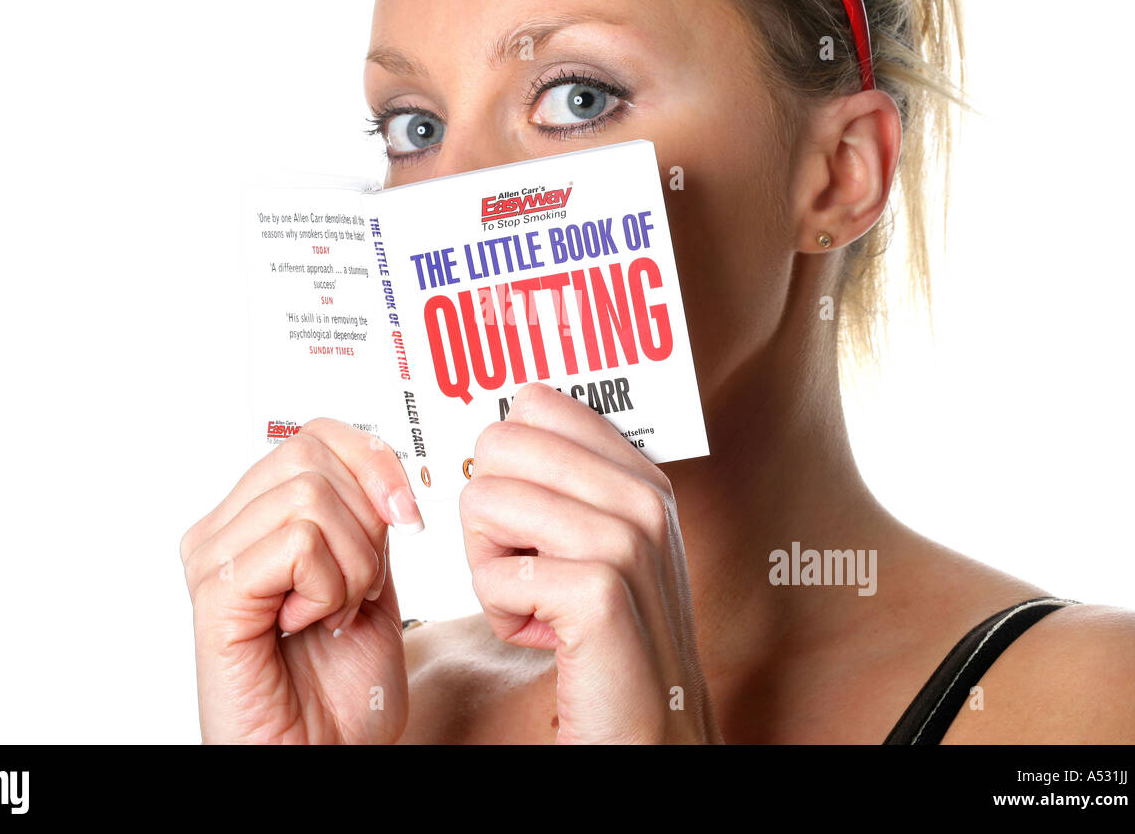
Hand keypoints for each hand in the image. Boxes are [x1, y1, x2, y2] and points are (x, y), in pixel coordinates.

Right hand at [180, 419, 423, 742]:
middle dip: (365, 521)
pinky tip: (307, 624)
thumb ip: (363, 517)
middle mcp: (224, 530)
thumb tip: (379, 466)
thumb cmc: (342, 687)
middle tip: (357, 585)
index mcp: (256, 518)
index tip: (406, 515)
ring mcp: (212, 558)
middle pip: (312, 453)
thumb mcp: (371, 577)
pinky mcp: (216, 593)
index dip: (375, 462)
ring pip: (309, 496)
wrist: (329, 757)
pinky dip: (328, 586)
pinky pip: (297, 543)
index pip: (316, 435)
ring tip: (332, 612)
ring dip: (352, 564)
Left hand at [459, 383, 720, 742]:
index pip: (534, 403)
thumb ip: (560, 484)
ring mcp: (627, 543)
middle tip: (525, 565)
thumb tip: (492, 433)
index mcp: (639, 475)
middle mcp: (641, 498)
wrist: (650, 731)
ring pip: (485, 503)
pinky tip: (542, 634)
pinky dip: (499, 613)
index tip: (525, 514)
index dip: (503, 462)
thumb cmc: (605, 639)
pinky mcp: (600, 595)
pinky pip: (494, 576)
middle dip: (487, 513)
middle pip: (499, 446)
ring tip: (535, 601)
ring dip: (489, 566)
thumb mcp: (595, 546)